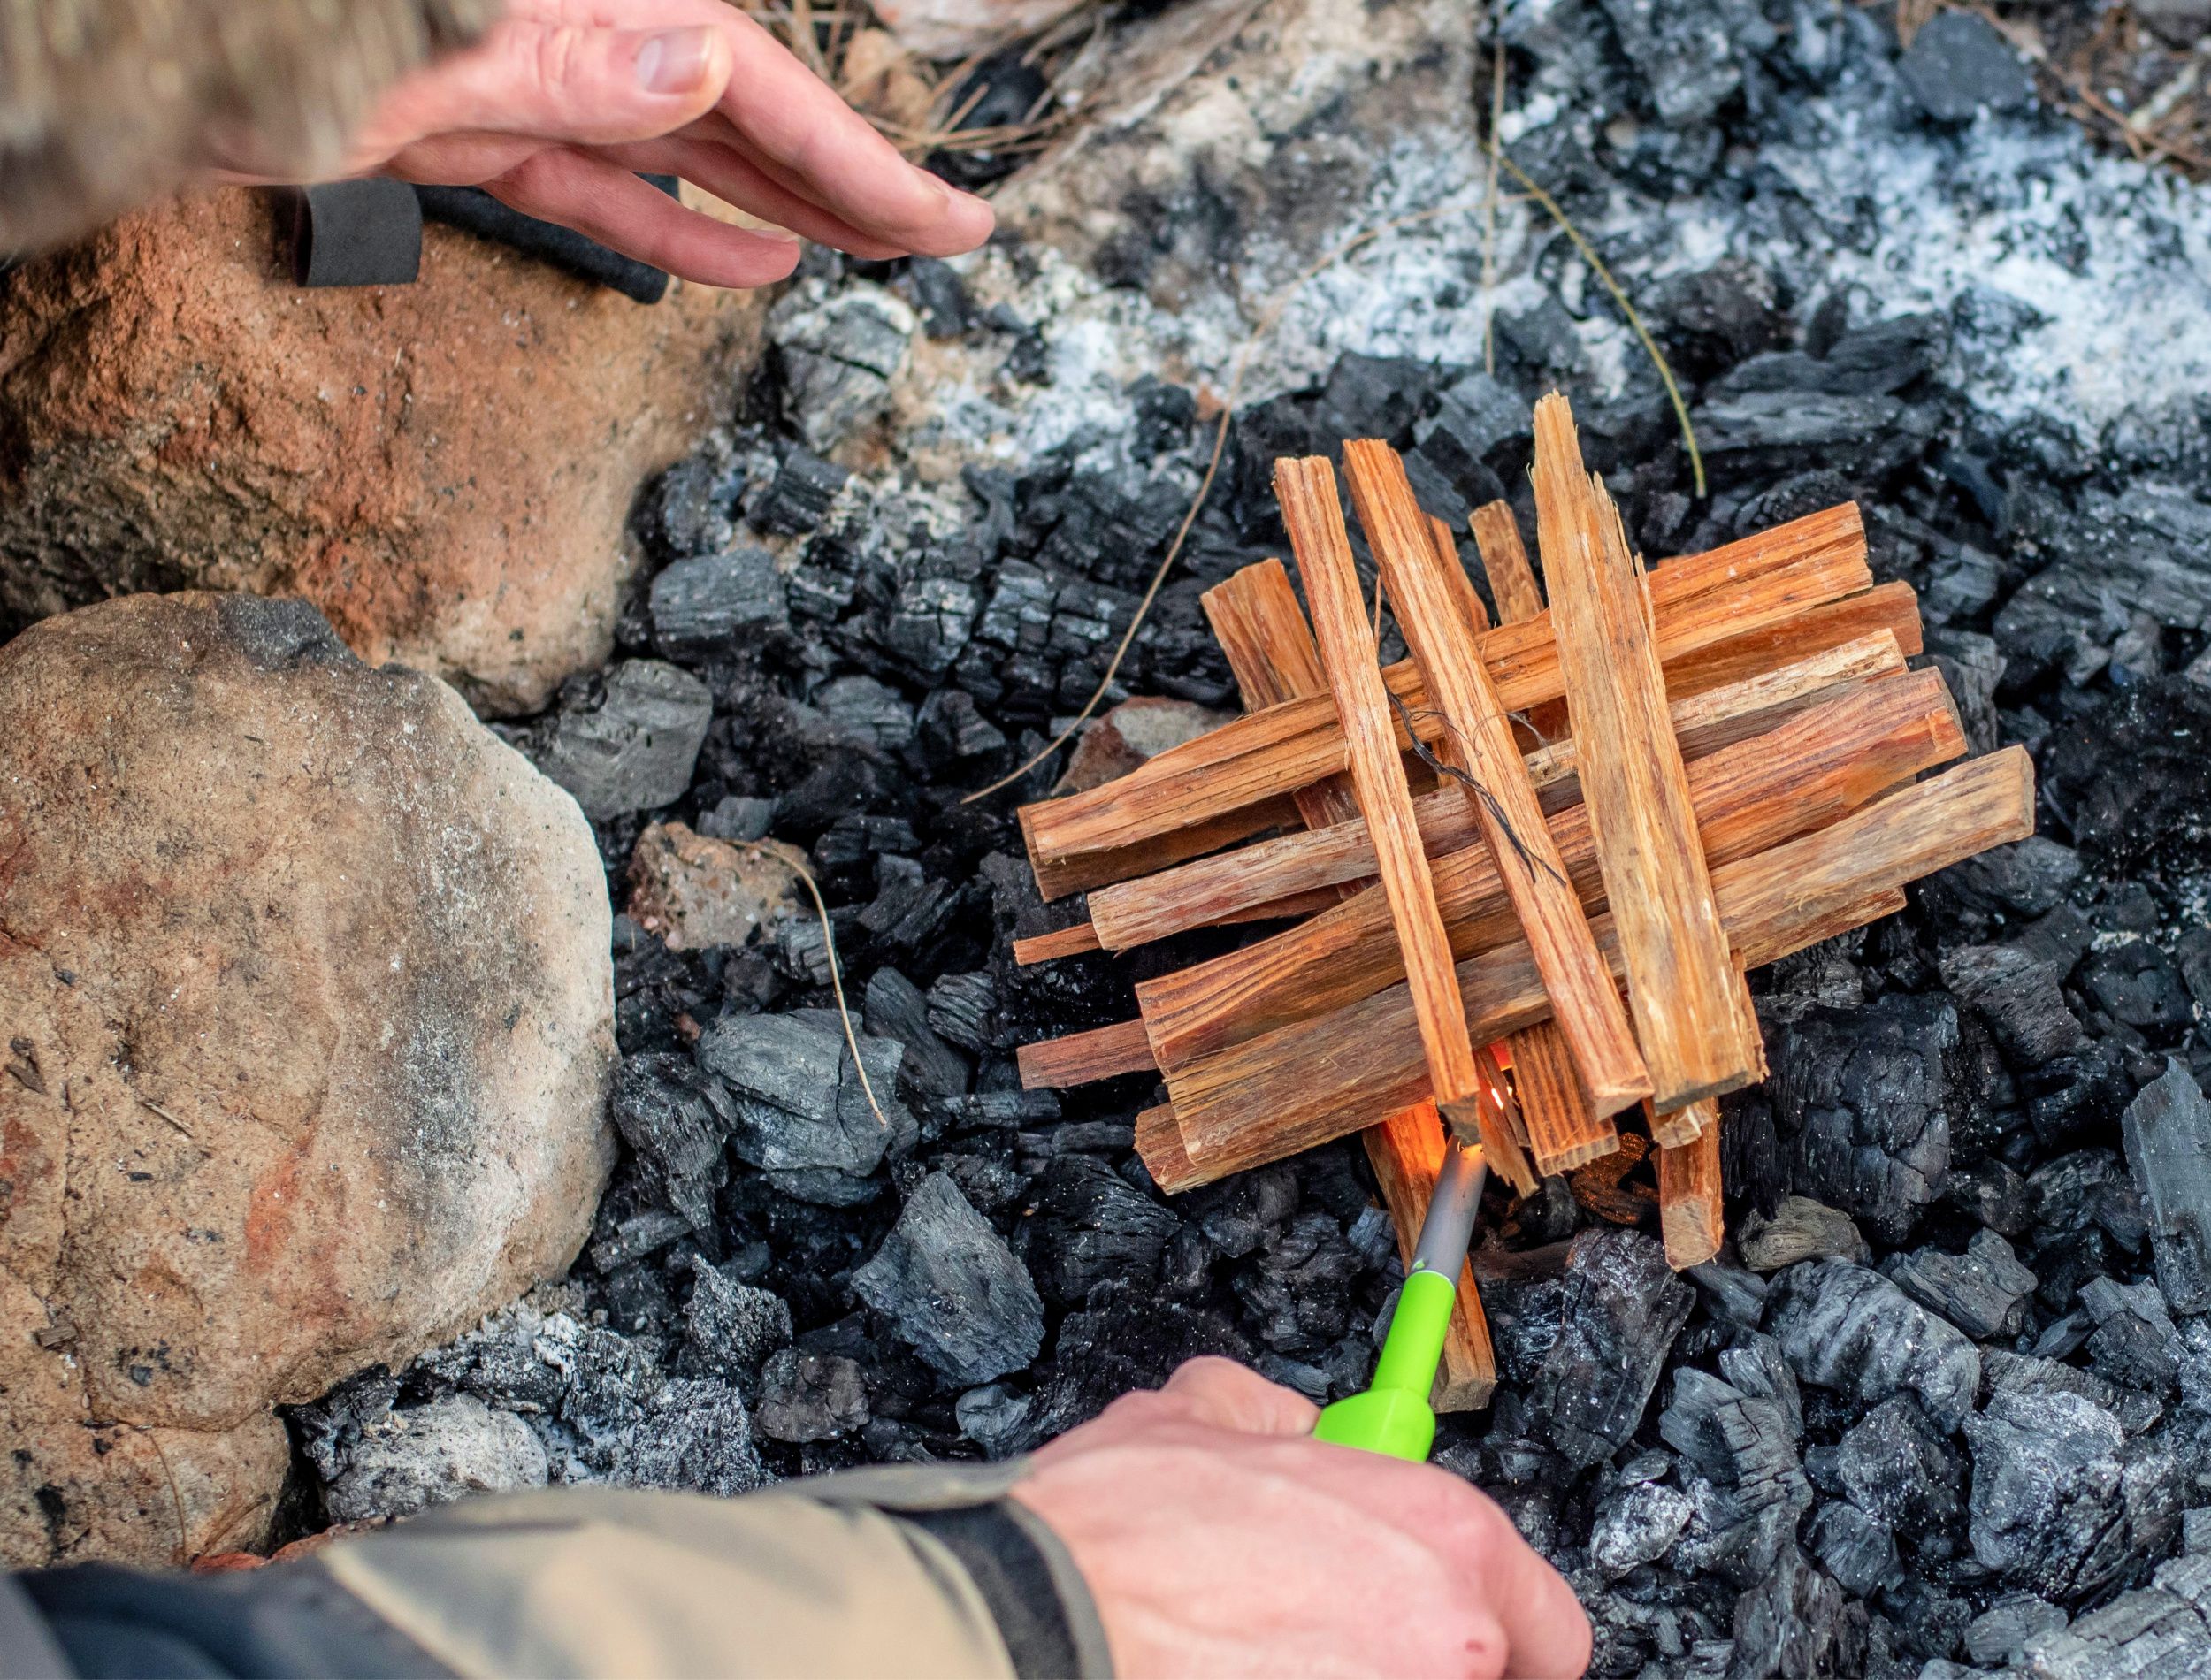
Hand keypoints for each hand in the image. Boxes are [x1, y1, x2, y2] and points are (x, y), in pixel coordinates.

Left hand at [296, 0, 994, 287]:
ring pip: (687, 150)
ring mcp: (525, 78)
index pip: (751, 82)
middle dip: (851, 178)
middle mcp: (567, 30)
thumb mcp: (401, 58)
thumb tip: (695, 63)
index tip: (948, 222)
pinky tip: (754, 261)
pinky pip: (606, 188)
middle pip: (743, 109)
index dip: (862, 158)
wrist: (133, 52)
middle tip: (950, 240)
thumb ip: (552, 63)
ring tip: (873, 255)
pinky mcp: (482, 128)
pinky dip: (680, 229)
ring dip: (783, 205)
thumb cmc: (235, 31)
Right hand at [1011, 1359, 1591, 1678]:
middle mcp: (1447, 1641)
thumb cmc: (1118, 1535)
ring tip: (1270, 1666)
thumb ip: (1272, 1417)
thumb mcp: (1200, 1415)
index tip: (1462, 1634)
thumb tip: (1286, 1428)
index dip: (1501, 1630)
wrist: (1044, 1622)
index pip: (1549, 1624)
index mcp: (1444, 1538)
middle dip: (1420, 1664)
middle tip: (1337, 1649)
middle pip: (1486, 1679)